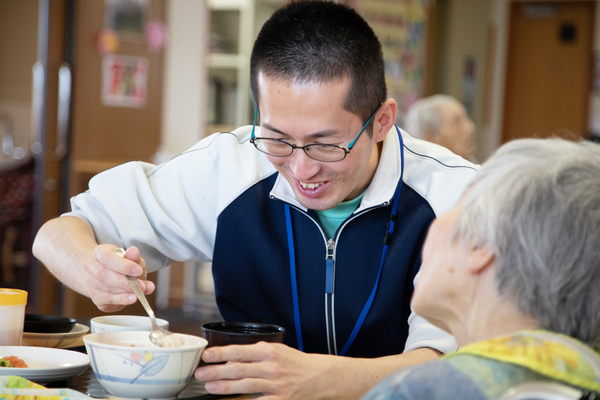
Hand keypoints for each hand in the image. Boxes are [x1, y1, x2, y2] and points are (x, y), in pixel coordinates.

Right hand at [83, 245, 154, 311]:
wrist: (113, 275)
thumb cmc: (123, 265)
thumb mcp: (132, 259)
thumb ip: (134, 257)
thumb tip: (134, 252)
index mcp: (99, 252)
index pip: (107, 258)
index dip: (123, 265)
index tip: (138, 270)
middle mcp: (91, 267)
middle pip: (104, 275)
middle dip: (125, 282)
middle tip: (142, 286)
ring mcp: (92, 283)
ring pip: (107, 288)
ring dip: (125, 292)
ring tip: (140, 292)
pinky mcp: (96, 297)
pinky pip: (108, 299)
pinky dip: (122, 299)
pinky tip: (132, 298)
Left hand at [194, 342, 337, 399]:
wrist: (320, 377)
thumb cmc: (296, 363)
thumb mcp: (277, 351)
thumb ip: (255, 353)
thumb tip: (231, 357)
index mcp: (269, 351)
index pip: (239, 351)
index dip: (220, 353)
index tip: (206, 355)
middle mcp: (271, 367)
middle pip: (238, 369)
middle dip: (216, 371)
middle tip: (200, 373)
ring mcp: (276, 384)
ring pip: (245, 386)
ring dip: (224, 387)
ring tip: (209, 386)